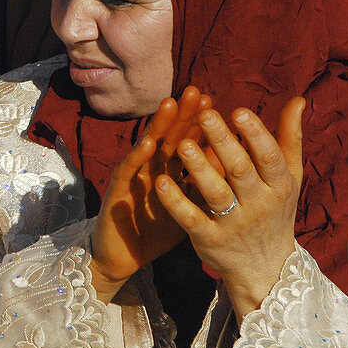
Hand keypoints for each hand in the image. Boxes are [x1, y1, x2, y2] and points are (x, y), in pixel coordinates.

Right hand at [89, 86, 211, 302]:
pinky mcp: (117, 194)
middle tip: (196, 91)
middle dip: (182, 115)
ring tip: (172, 103)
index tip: (212, 101)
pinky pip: (129, 173)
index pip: (184, 142)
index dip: (197, 123)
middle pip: (168, 137)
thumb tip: (231, 164)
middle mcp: (150, 170)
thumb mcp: (186, 206)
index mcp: (169, 172)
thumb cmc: (155, 230)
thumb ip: (203, 184)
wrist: (123, 257)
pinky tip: (148, 144)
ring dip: (159, 126)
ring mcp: (133, 179)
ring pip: (148, 148)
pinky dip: (137, 157)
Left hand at [156, 98, 304, 317]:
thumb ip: (288, 139)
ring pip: (216, 194)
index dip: (256, 134)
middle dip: (223, 142)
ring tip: (182, 144)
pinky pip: (191, 219)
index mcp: (279, 186)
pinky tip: (160, 181)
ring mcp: (233, 224)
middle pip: (240, 170)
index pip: (269, 157)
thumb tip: (298, 100)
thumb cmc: (275, 211)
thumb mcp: (288, 178)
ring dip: (199, 168)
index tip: (238, 110)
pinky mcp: (209, 239)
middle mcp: (259, 204)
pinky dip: (176, 201)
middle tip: (204, 115)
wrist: (265, 269)